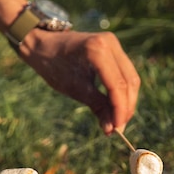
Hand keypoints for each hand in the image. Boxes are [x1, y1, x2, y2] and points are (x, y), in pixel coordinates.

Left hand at [0, 0, 139, 133]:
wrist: (43, 43)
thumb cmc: (54, 65)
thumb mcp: (74, 88)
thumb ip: (97, 106)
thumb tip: (111, 129)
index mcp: (98, 50)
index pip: (117, 85)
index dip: (120, 109)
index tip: (117, 129)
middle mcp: (110, 43)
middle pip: (130, 81)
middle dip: (126, 107)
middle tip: (119, 128)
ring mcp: (114, 44)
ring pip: (131, 78)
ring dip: (127, 101)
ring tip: (118, 120)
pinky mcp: (115, 48)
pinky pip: (125, 73)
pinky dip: (123, 91)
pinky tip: (117, 106)